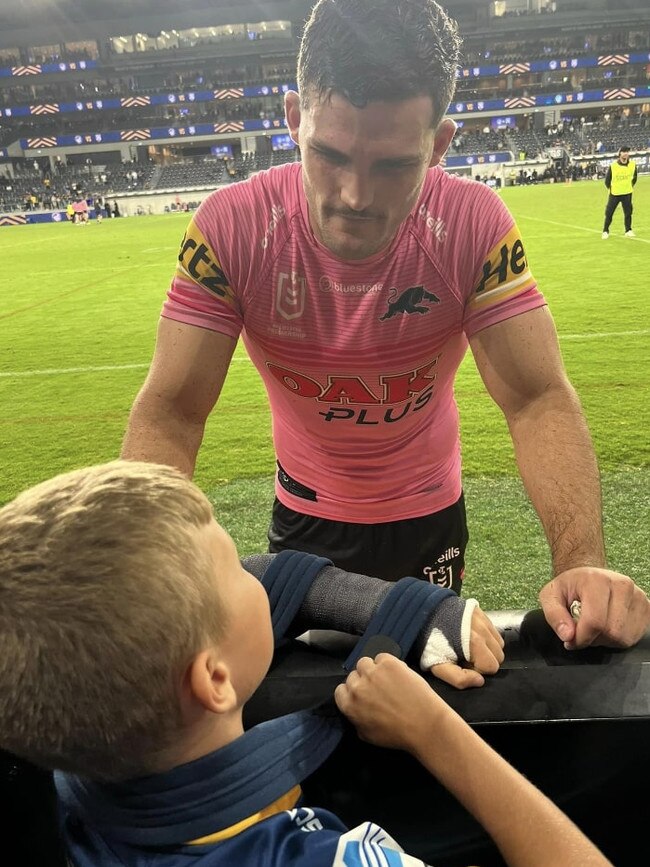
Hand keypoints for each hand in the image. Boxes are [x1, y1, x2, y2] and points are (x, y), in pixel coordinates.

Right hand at [335, 654, 449, 752]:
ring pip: (364, 662)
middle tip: (378, 688)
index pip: (340, 690)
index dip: (352, 691)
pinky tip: (397, 674)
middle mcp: (356, 687)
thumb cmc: (397, 735)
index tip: (363, 694)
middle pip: (354, 674)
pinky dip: (388, 663)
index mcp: (349, 706)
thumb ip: (356, 720)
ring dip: (373, 669)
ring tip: (387, 678)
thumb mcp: (368, 736)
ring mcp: (372, 672)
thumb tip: (355, 710)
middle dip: (363, 680)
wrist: (424, 725)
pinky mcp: (388, 663)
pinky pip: (382, 657)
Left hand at [431, 606, 504, 689]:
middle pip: (498, 655)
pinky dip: (486, 636)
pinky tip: (469, 636)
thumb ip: (458, 678)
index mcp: (475, 643)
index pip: (493, 667)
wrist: (420, 613)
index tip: (462, 664)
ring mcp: (483, 618)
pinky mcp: (480, 611)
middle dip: (484, 660)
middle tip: (465, 657)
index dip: (477, 670)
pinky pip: (493, 630)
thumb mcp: (437, 665)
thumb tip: (480, 681)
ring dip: (487, 649)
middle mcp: (483, 629)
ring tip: (467, 647)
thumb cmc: (428, 640)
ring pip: (499, 643)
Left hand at [539, 567, 649, 648]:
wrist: (589, 576)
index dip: (581, 638)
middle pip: (611, 632)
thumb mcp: (550, 596)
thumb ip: (554, 615)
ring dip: (606, 640)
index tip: (571, 640)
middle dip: (593, 639)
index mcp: (597, 580)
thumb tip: (567, 635)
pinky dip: (619, 639)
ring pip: (623, 637)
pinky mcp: (646, 608)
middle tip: (582, 631)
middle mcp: (622, 585)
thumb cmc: (571, 586)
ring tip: (595, 627)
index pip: (595, 621)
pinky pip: (634, 637)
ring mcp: (638, 596)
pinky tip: (608, 627)